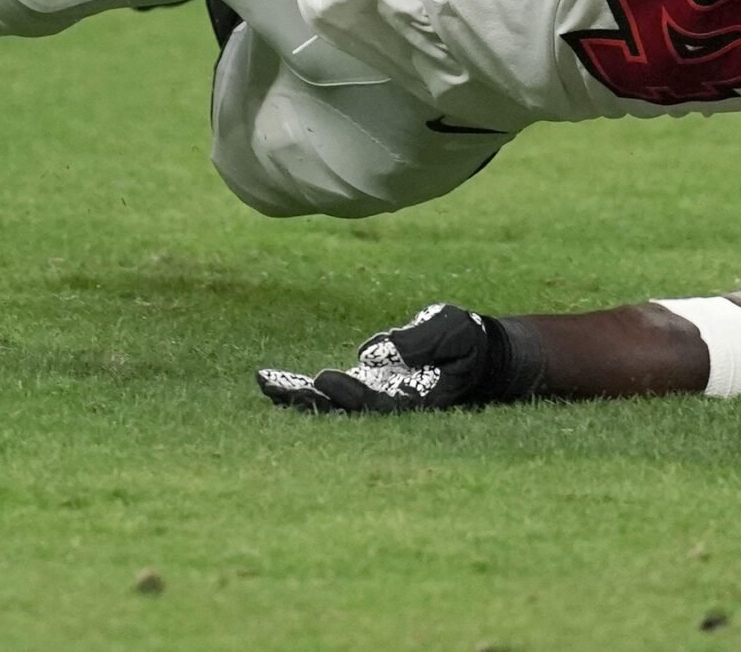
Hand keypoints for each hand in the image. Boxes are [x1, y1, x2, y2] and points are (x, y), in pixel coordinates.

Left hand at [258, 304, 526, 413]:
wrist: (475, 353)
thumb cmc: (466, 340)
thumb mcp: (452, 331)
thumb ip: (420, 339)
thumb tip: (377, 350)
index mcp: (413, 399)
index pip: (374, 403)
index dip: (347, 394)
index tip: (323, 378)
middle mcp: (388, 403)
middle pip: (343, 409)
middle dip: (310, 400)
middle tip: (276, 389)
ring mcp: (374, 395)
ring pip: (330, 402)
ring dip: (297, 395)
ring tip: (264, 383)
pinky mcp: (365, 383)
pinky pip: (328, 388)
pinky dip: (301, 385)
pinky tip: (272, 381)